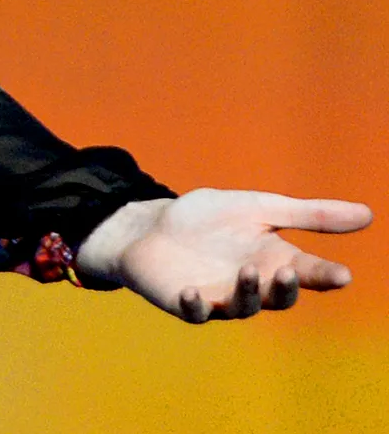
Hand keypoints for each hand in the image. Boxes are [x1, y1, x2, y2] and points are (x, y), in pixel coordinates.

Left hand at [77, 189, 371, 321]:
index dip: (326, 275)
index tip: (343, 275)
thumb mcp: (259, 207)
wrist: (152, 225)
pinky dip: (195, 305)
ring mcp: (220, 297)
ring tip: (247, 272)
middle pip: (278, 296)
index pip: (308, 272)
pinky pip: (195, 312)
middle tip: (288, 271)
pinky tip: (193, 293)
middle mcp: (253, 284)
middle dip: (285, 287)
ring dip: (247, 292)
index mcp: (274, 260)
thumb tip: (368, 214)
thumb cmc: (209, 219)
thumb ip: (308, 214)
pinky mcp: (186, 303)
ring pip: (243, 306)